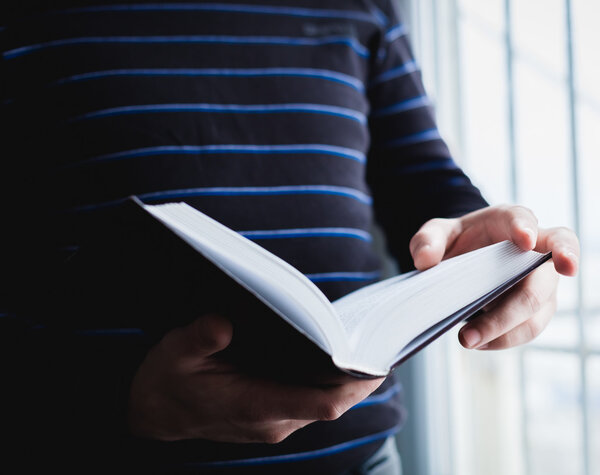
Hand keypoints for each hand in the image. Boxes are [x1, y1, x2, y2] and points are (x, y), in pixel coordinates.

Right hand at [127, 314, 382, 442]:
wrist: (155, 413)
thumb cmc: (167, 382)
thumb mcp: (174, 353)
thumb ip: (199, 338)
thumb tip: (223, 323)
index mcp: (254, 405)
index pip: (320, 402)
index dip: (352, 384)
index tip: (373, 361)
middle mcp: (273, 420)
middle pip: (333, 402)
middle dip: (360, 377)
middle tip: (382, 342)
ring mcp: (275, 421)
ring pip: (326, 403)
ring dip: (349, 380)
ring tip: (366, 344)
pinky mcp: (273, 416)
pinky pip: (313, 401)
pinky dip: (330, 382)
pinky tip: (335, 356)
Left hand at [409, 205, 578, 349]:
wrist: (470, 261)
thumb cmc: (460, 241)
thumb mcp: (438, 233)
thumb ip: (428, 239)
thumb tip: (424, 260)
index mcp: (510, 221)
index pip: (524, 219)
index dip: (527, 229)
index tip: (525, 241)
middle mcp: (536, 251)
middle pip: (543, 273)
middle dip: (525, 298)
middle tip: (524, 293)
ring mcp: (542, 282)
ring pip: (538, 307)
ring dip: (504, 327)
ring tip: (467, 338)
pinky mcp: (538, 308)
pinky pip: (529, 327)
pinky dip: (503, 338)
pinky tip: (477, 341)